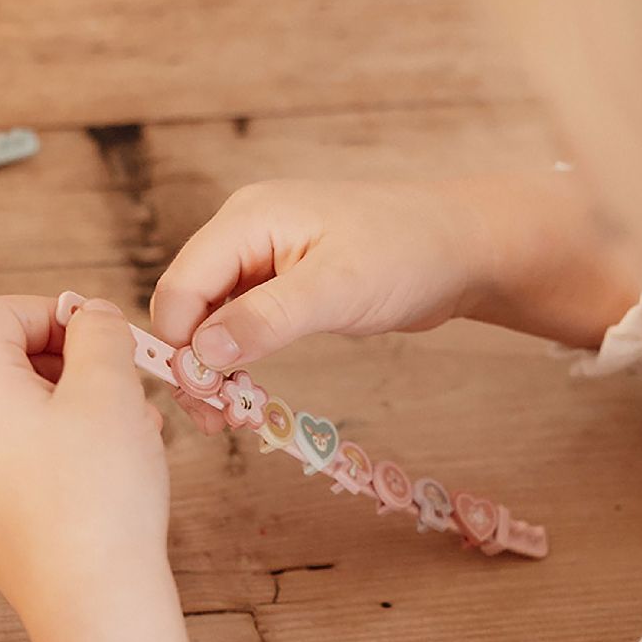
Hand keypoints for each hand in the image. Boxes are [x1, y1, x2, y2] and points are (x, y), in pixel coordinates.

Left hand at [0, 295, 195, 641]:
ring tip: (131, 432)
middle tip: (124, 385)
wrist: (94, 604)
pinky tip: (113, 473)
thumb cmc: (101, 497)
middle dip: (72, 364)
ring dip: (76, 408)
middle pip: (5, 367)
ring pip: (21, 417)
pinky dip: (65, 450)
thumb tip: (90, 317)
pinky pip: (23, 462)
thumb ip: (100, 334)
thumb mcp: (110, 390)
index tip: (100, 335)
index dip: (51, 312)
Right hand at [151, 175, 638, 369]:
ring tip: (235, 417)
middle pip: (185, 309)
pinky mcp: (280, 289)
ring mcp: (260, 264)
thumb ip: (266, 319)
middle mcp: (242, 238)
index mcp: (245, 222)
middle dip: (194, 366)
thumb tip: (201, 354)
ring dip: (213, 372)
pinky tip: (249, 395)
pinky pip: (238, 329)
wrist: (461, 248)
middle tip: (221, 420)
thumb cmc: (407, 254)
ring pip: (208, 324)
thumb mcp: (336, 288)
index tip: (209, 395)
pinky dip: (237, 364)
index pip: (179, 288)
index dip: (180, 345)